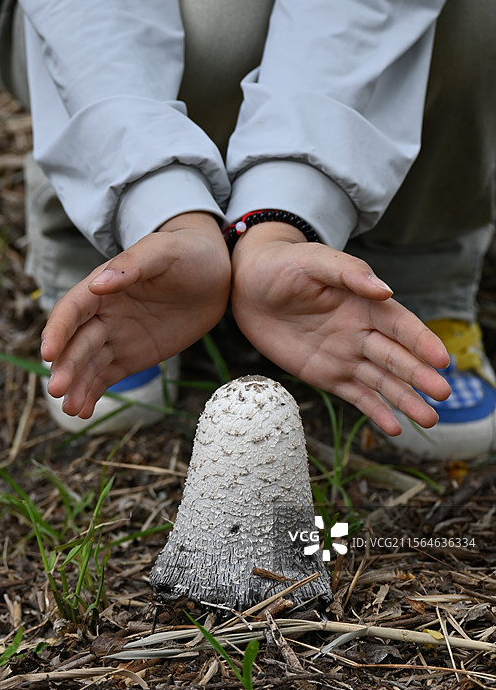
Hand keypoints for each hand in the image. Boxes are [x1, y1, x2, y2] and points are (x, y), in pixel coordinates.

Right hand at [41, 212, 230, 417]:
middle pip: (76, 343)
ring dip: (76, 386)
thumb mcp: (163, 252)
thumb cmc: (187, 253)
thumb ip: (132, 267)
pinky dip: (92, 393)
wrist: (215, 274)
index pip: (72, 310)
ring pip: (88, 365)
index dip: (58, 331)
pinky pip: (106, 377)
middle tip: (57, 390)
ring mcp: (115, 337)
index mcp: (103, 287)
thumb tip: (97, 285)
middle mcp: (102, 314)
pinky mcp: (130, 357)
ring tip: (72, 408)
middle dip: (65, 367)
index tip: (49, 353)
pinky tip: (84, 411)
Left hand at [231, 222, 450, 435]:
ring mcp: (345, 355)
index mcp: (364, 303)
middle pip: (396, 357)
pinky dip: (374, 412)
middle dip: (419, 376)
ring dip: (406, 400)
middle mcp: (361, 332)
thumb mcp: (312, 260)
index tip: (441, 359)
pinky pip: (355, 395)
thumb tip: (384, 290)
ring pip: (382, 381)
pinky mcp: (326, 375)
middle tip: (443, 393)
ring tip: (429, 419)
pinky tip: (394, 428)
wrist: (247, 286)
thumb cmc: (283, 265)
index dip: (421, 341)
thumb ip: (347, 273)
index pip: (400, 325)